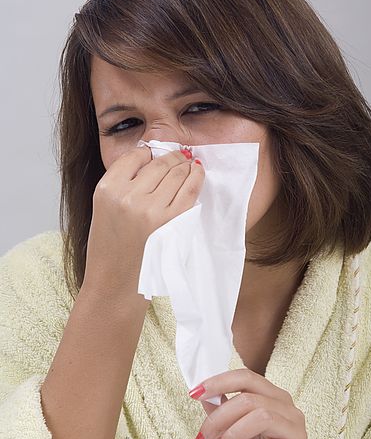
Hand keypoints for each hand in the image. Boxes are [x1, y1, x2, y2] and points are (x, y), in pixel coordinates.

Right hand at [83, 145, 204, 298]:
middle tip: (179, 156)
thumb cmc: (110, 248)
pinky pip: (190, 189)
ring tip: (190, 165)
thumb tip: (152, 157)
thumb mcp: (104, 208)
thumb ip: (123, 183)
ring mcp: (152, 209)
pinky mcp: (172, 222)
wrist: (115, 284)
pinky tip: (198, 173)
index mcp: (107, 189)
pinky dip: (196, 177)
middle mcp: (128, 196)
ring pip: (176, 172)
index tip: (156, 155)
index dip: (149, 153)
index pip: (135, 156)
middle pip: (159, 163)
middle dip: (171, 157)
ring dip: (185, 165)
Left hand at [190, 369, 307, 438]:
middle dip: (219, 418)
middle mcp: (289, 410)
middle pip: (250, 398)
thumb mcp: (229, 437)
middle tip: (201, 438)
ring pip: (262, 417)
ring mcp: (297, 433)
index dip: (219, 382)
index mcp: (274, 398)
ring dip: (232, 436)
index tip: (195, 392)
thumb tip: (204, 396)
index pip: (247, 377)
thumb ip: (221, 414)